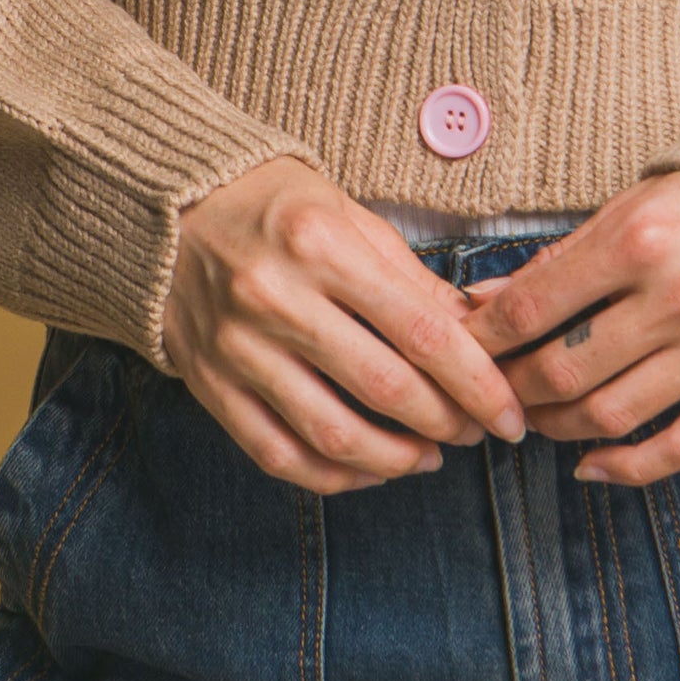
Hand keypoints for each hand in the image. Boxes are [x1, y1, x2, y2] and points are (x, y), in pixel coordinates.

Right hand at [162, 156, 527, 494]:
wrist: (171, 209)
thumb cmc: (275, 204)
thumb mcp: (349, 214)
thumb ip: (411, 277)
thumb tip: (473, 334)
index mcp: (322, 244)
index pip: (420, 330)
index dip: (475, 382)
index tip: (508, 413)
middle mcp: (277, 299)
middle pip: (383, 387)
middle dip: (445, 423)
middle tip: (476, 433)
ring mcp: (238, 348)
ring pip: (332, 435)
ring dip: (395, 459)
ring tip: (429, 457)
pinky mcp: (211, 385)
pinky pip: (278, 454)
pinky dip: (332, 477)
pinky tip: (370, 470)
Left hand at [460, 171, 679, 485]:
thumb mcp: (622, 209)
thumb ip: (554, 261)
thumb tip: (480, 302)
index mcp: (640, 239)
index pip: (534, 307)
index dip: (485, 338)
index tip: (461, 348)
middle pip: (565, 370)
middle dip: (513, 389)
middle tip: (492, 392)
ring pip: (613, 415)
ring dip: (557, 427)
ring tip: (534, 418)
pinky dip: (628, 468)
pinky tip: (590, 465)